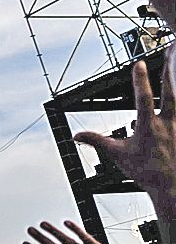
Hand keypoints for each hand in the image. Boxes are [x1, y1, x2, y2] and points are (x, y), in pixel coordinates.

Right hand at [75, 58, 175, 199]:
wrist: (172, 189)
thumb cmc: (147, 172)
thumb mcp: (118, 156)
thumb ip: (97, 142)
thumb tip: (77, 136)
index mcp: (149, 127)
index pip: (143, 98)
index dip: (140, 80)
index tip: (138, 63)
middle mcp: (168, 125)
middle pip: (169, 93)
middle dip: (167, 72)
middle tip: (167, 54)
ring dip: (175, 84)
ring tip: (173, 70)